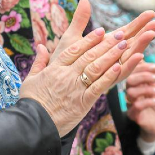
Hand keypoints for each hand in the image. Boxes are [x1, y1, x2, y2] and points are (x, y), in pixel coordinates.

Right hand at [20, 0, 154, 136]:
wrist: (33, 124)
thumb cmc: (31, 103)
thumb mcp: (31, 79)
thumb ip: (39, 62)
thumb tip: (41, 47)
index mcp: (55, 68)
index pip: (75, 49)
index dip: (89, 39)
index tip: (101, 30)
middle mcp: (67, 75)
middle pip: (89, 55)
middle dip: (106, 43)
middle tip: (120, 34)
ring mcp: (75, 88)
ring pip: (96, 67)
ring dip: (111, 55)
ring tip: (124, 45)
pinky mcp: (83, 102)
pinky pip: (98, 87)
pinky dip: (109, 76)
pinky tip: (119, 67)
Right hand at [125, 62, 154, 141]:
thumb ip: (150, 76)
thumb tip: (143, 58)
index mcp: (136, 84)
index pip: (133, 72)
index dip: (142, 67)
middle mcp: (131, 92)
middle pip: (129, 80)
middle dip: (144, 76)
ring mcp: (130, 104)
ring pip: (131, 92)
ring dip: (146, 89)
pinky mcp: (133, 115)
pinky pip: (136, 106)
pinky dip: (147, 101)